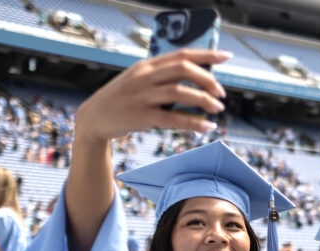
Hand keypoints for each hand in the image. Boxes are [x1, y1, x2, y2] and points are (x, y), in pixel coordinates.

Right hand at [74, 48, 230, 141]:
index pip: (181, 54)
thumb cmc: (123, 100)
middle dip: (208, 80)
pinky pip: (172, 118)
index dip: (206, 54)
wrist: (93, 119)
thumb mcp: (139, 81)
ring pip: (180, 93)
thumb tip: (197, 80)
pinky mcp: (140, 116)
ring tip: (218, 109)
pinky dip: (193, 123)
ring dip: (204, 100)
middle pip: (183, 70)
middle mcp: (144, 77)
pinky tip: (207, 127)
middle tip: (221, 93)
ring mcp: (142, 96)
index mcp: (147, 66)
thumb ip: (163, 78)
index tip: (226, 57)